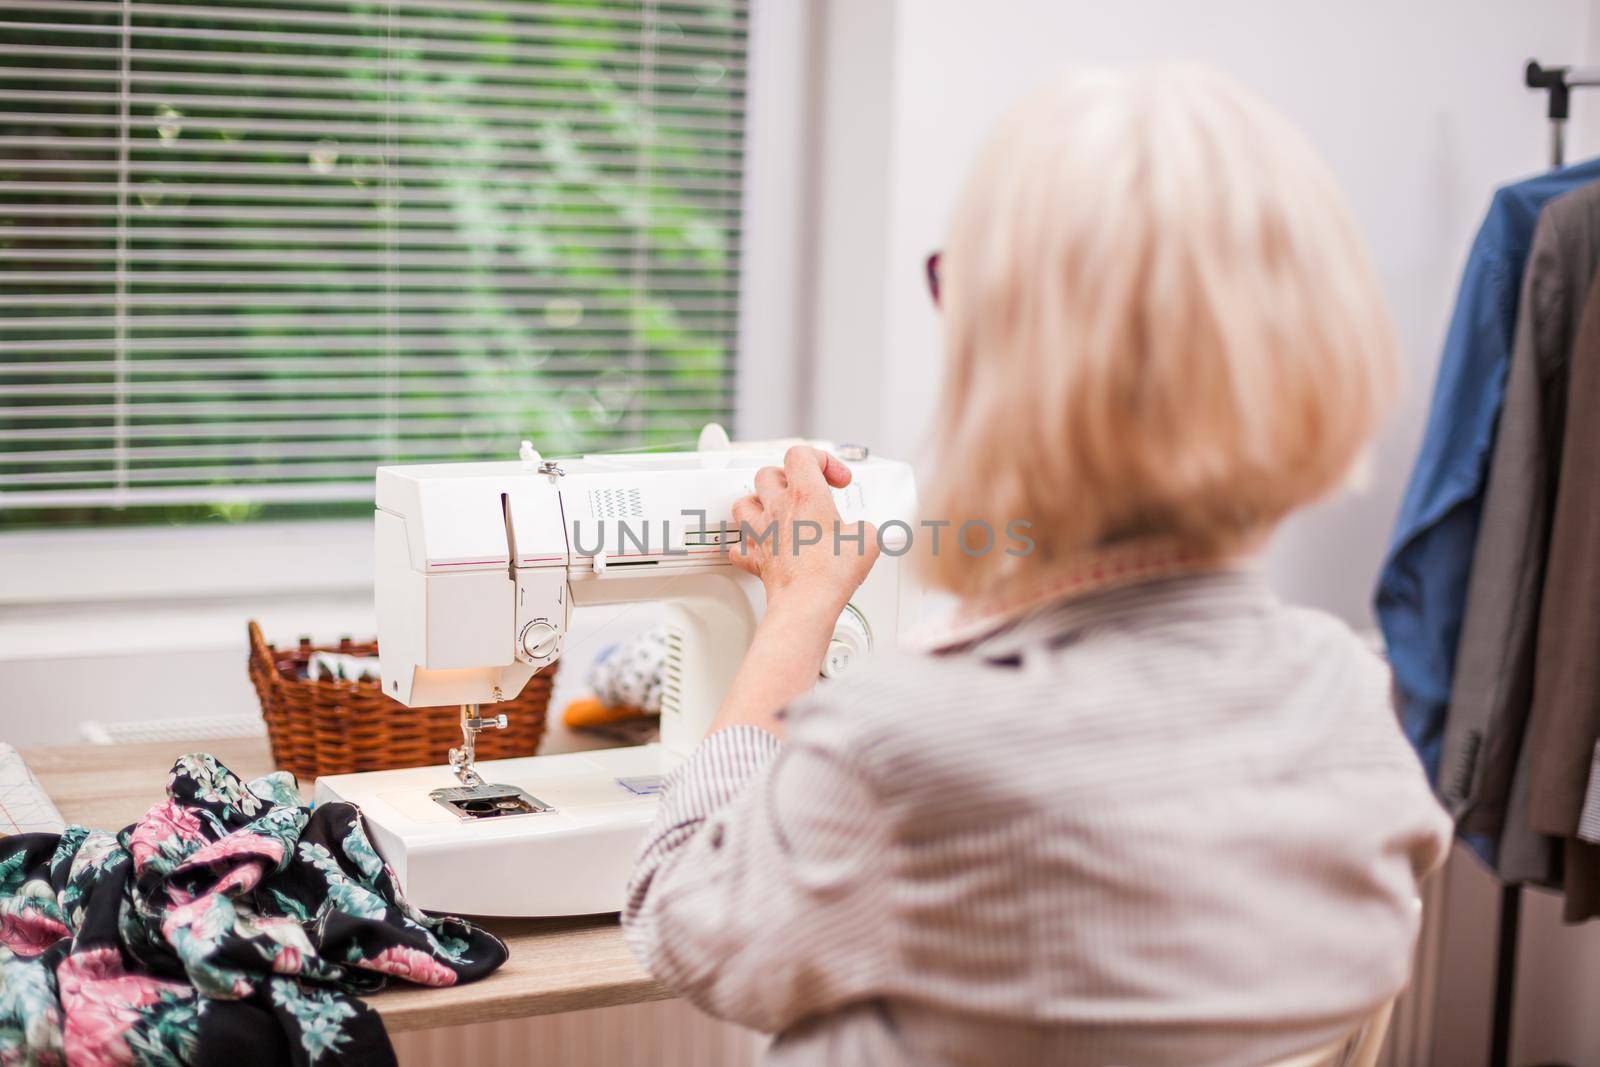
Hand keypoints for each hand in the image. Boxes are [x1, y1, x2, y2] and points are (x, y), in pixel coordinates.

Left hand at [729, 446, 879, 615]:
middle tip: (805, 490)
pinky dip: (748, 546)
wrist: (807, 602)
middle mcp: (779, 510)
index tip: (835, 479)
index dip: (821, 459)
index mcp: (806, 496)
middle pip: (768, 474)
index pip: (800, 455)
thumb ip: (864, 528)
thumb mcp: (867, 540)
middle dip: (787, 477)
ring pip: (744, 504)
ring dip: (758, 502)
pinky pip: (741, 547)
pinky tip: (759, 547)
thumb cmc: (830, 572)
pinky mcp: (757, 559)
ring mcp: (763, 534)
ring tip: (773, 508)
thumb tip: (863, 534)